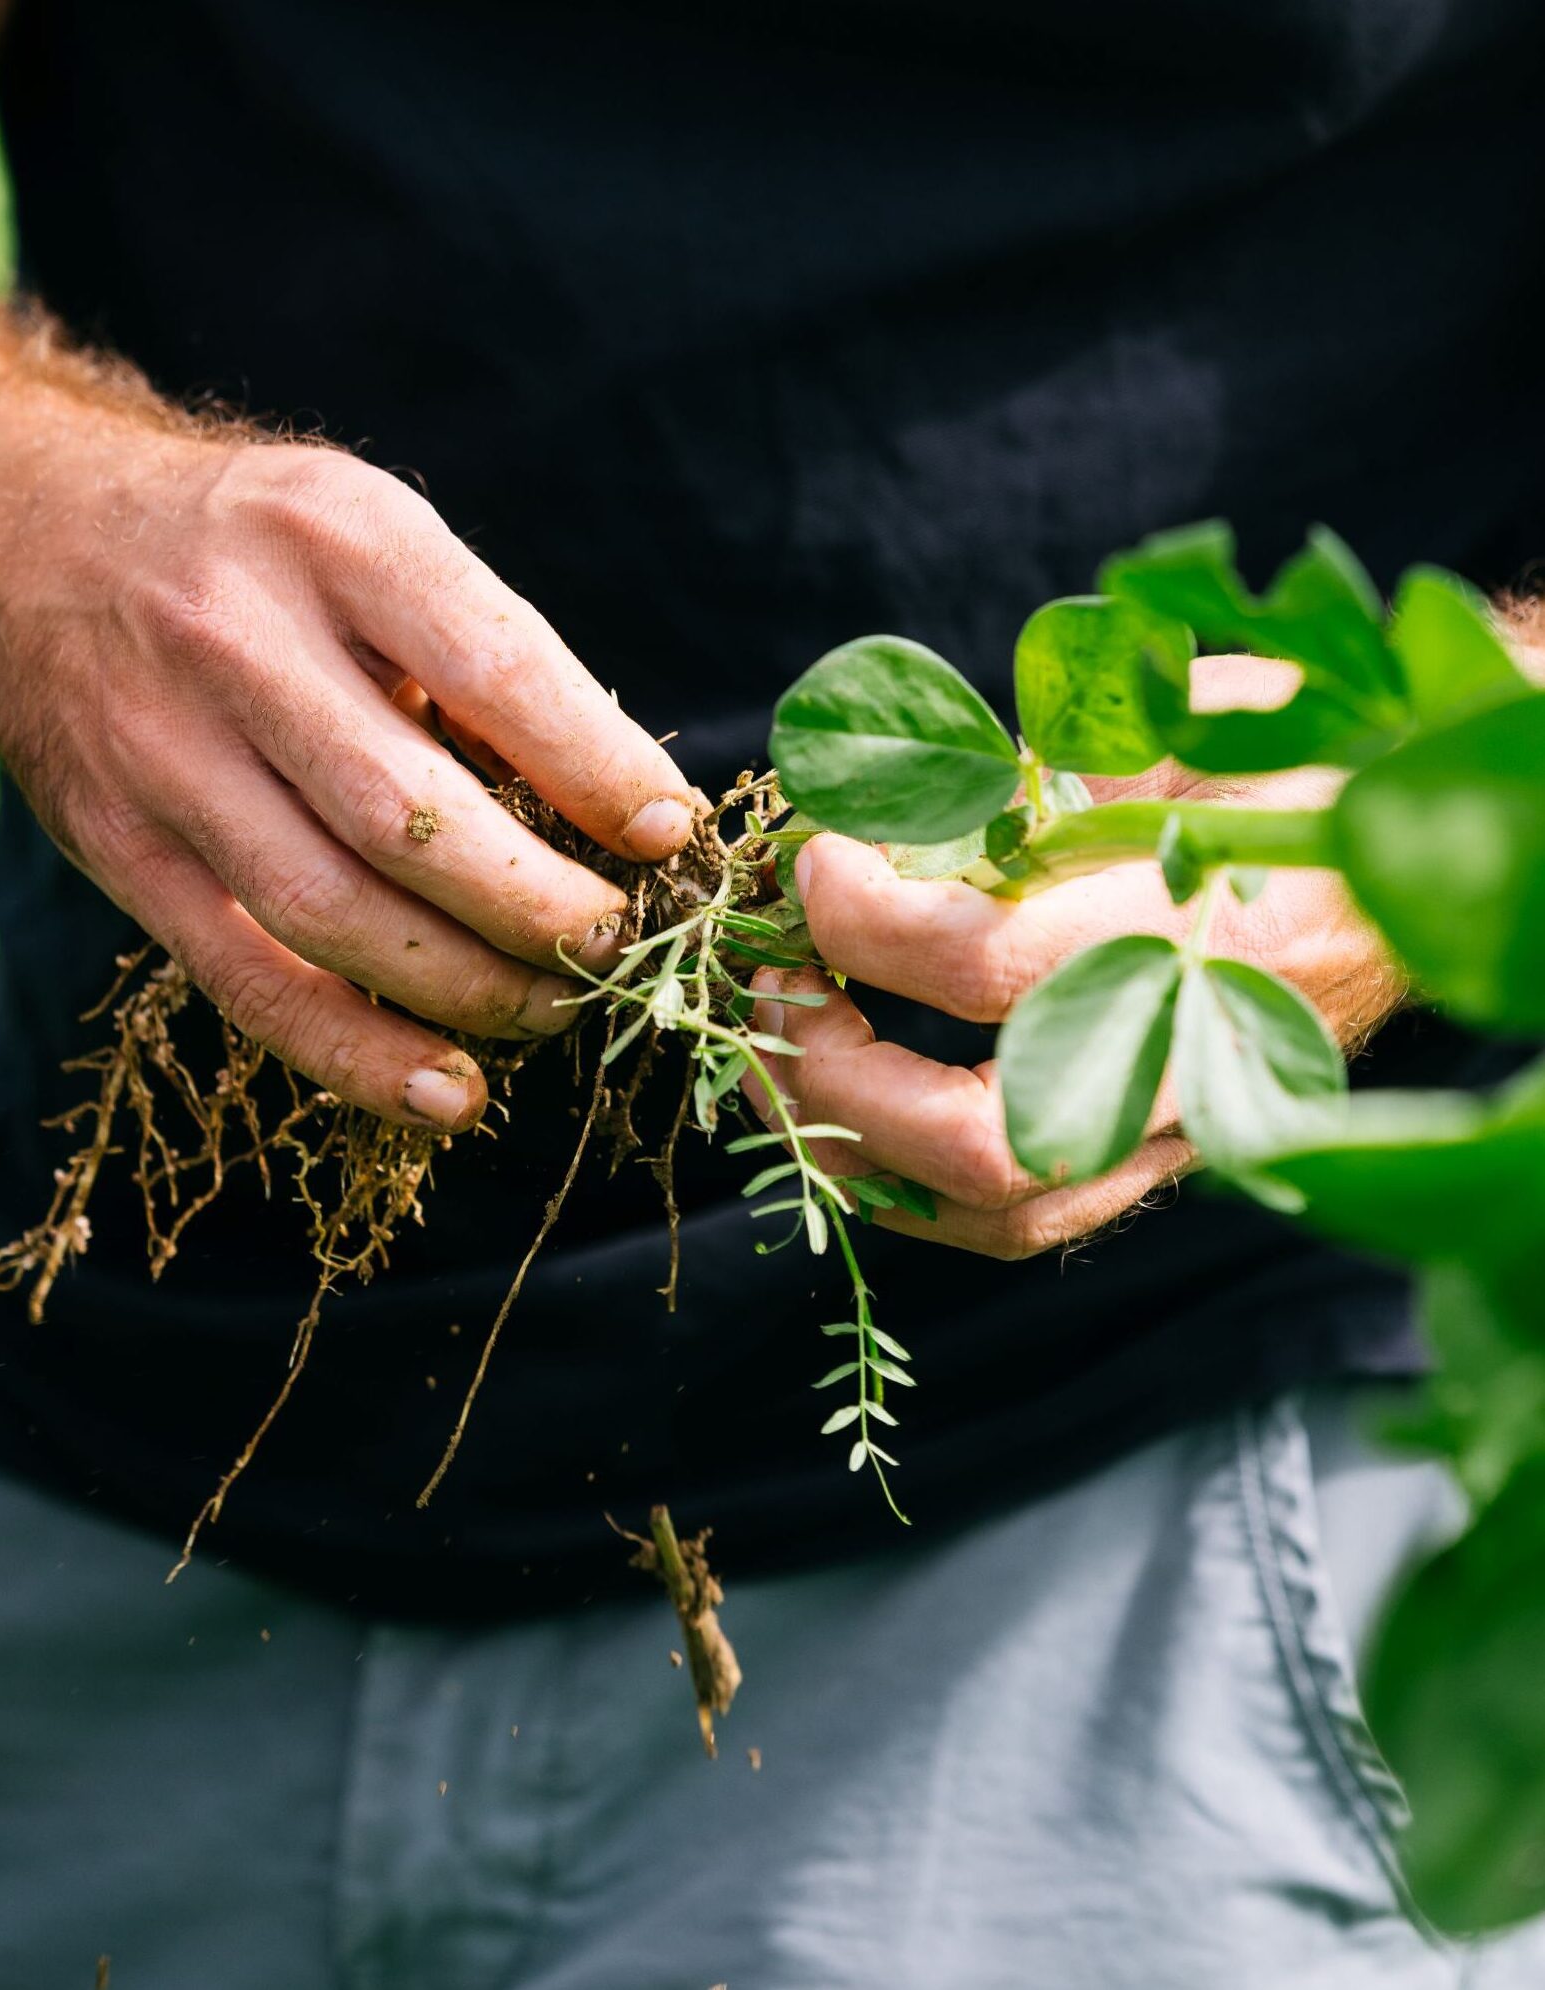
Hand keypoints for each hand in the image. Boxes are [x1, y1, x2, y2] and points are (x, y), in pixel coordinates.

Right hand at [0, 434, 697, 1129]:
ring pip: (333, 915)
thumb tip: (625, 810)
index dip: (596, 769)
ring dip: (468, 989)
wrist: (24, 539)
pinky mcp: (117, 848)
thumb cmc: (257, 549)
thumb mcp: (370, 536)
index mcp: (335, 537)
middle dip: (540, 907)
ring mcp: (161, 754)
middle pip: (410, 818)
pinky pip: (246, 980)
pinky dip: (356, 1052)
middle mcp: (234, 640)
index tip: (667, 835)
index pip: (493, 670)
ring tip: (557, 1009)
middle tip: (618, 946)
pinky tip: (448, 1089)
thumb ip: (481, 655)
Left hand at [745, 669, 1403, 1258]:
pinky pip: (1010, 1221)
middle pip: (974, 1139)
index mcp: (1202, 933)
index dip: (863, 919)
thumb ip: (1040, 767)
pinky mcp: (1152, 1166)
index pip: (985, 965)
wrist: (1400, 873)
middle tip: (773, 983)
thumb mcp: (1183, 724)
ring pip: (988, 1210)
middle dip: (833, 1072)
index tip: (816, 863)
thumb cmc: (1291, 774)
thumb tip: (877, 807)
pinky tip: (843, 1106)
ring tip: (778, 1049)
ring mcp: (1175, 1133)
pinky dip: (901, 1181)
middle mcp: (1190, 1059)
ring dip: (847, 1143)